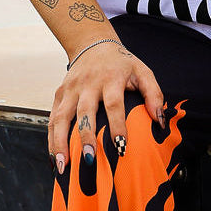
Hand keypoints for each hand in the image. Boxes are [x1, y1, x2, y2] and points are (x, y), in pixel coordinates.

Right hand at [48, 40, 164, 172]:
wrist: (92, 44)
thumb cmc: (122, 63)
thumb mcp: (143, 72)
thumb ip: (154, 94)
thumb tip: (160, 121)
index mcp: (111, 78)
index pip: (114, 103)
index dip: (117, 125)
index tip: (121, 146)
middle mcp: (87, 84)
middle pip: (84, 112)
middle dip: (85, 136)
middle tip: (88, 159)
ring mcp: (70, 89)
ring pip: (61, 117)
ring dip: (60, 143)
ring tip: (61, 166)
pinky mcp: (59, 94)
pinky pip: (51, 119)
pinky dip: (51, 139)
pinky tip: (53, 159)